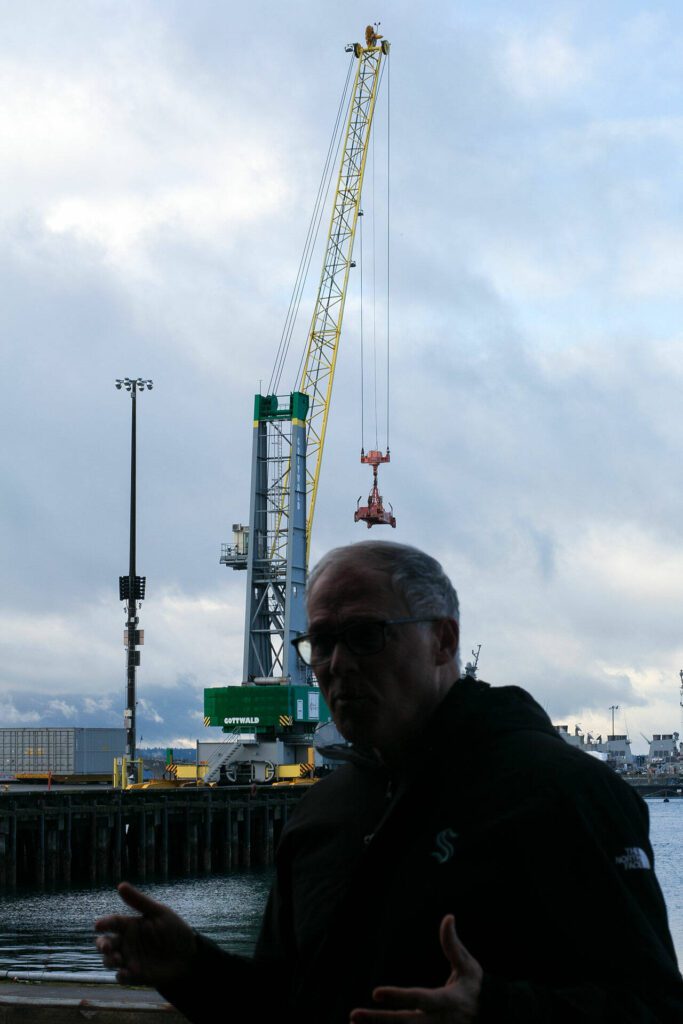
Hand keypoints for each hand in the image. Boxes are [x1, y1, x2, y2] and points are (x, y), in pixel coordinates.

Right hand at [95, 881, 197, 986]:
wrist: (188, 955)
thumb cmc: (174, 930)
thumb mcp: (159, 913)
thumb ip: (139, 902)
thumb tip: (120, 885)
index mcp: (130, 925)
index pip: (113, 923)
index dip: (104, 923)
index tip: (98, 925)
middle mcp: (126, 942)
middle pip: (106, 943)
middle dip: (102, 945)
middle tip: (107, 946)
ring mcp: (129, 959)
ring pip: (110, 961)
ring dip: (110, 960)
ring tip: (118, 958)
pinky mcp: (135, 976)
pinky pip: (122, 977)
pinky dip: (121, 976)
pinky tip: (125, 972)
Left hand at [349, 915, 482, 1021]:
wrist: (491, 1018)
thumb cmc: (475, 988)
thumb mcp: (468, 966)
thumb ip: (453, 945)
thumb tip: (448, 917)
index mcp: (446, 1001)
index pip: (418, 999)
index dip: (397, 996)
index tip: (375, 992)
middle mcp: (437, 1022)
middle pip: (403, 1023)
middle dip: (378, 1020)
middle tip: (354, 1014)